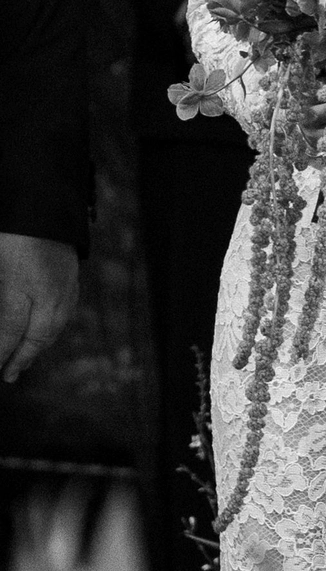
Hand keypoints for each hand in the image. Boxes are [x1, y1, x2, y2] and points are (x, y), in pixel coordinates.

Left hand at [0, 233, 78, 381]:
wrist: (43, 193)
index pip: (9, 330)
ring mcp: (64, 279)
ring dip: (40, 345)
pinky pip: (67, 306)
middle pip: (37, 334)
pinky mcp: (72, 269)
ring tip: (27, 360)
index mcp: (21, 283)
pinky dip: (56, 324)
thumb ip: (1, 300)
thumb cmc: (10, 229)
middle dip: (21, 357)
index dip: (1, 353)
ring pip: (55, 323)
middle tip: (8, 376)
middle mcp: (48, 287)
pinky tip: (49, 330)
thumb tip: (2, 321)